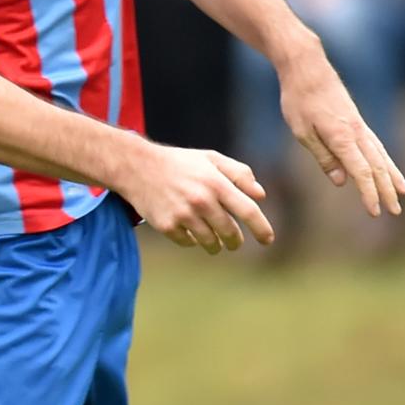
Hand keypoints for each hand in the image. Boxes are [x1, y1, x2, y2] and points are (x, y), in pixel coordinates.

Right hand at [122, 143, 274, 252]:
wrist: (136, 167)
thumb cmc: (178, 162)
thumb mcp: (210, 159)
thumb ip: (239, 174)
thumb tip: (260, 196)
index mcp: (216, 183)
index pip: (247, 211)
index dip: (261, 228)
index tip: (267, 240)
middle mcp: (201, 200)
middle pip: (230, 232)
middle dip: (235, 241)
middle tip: (235, 244)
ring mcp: (183, 214)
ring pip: (210, 242)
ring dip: (215, 245)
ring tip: (215, 243)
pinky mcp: (166, 225)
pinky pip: (187, 242)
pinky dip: (192, 241)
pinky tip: (189, 233)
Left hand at [279, 48, 404, 217]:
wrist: (308, 68)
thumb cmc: (299, 99)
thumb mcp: (301, 131)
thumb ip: (323, 156)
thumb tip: (342, 181)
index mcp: (341, 137)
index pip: (360, 172)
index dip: (369, 194)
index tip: (375, 211)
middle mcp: (356, 132)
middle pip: (376, 167)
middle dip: (386, 190)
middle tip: (394, 211)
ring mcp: (359, 126)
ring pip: (381, 155)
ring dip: (392, 176)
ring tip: (403, 193)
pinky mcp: (357, 122)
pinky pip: (376, 145)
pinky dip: (385, 160)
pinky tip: (388, 168)